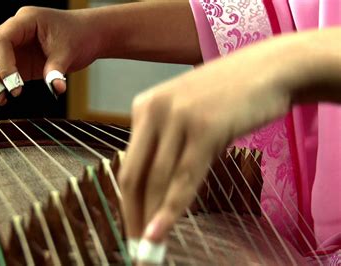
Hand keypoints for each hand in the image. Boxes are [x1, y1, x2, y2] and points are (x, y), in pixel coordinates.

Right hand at [0, 7, 101, 121]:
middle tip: (0, 96)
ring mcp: (9, 48)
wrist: (85, 35)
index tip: (15, 87)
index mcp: (24, 21)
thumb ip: (57, 69)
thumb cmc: (77, 36)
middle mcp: (11, 32)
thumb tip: (55, 88)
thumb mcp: (69, 51)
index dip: (3, 65)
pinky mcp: (11, 65)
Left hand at [117, 34, 295, 257]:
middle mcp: (153, 110)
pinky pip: (184, 178)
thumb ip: (170, 147)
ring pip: (156, 180)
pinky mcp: (204, 127)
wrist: (270, 69)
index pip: (129, 164)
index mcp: (143, 107)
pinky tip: (159, 231)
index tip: (132, 225)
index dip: (128, 201)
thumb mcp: (188, 117)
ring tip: (149, 248)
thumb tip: (158, 193)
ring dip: (151, 218)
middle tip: (137, 246)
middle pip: (133, 175)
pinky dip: (170, 209)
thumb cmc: (229, 97)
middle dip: (133, 215)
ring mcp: (177, 117)